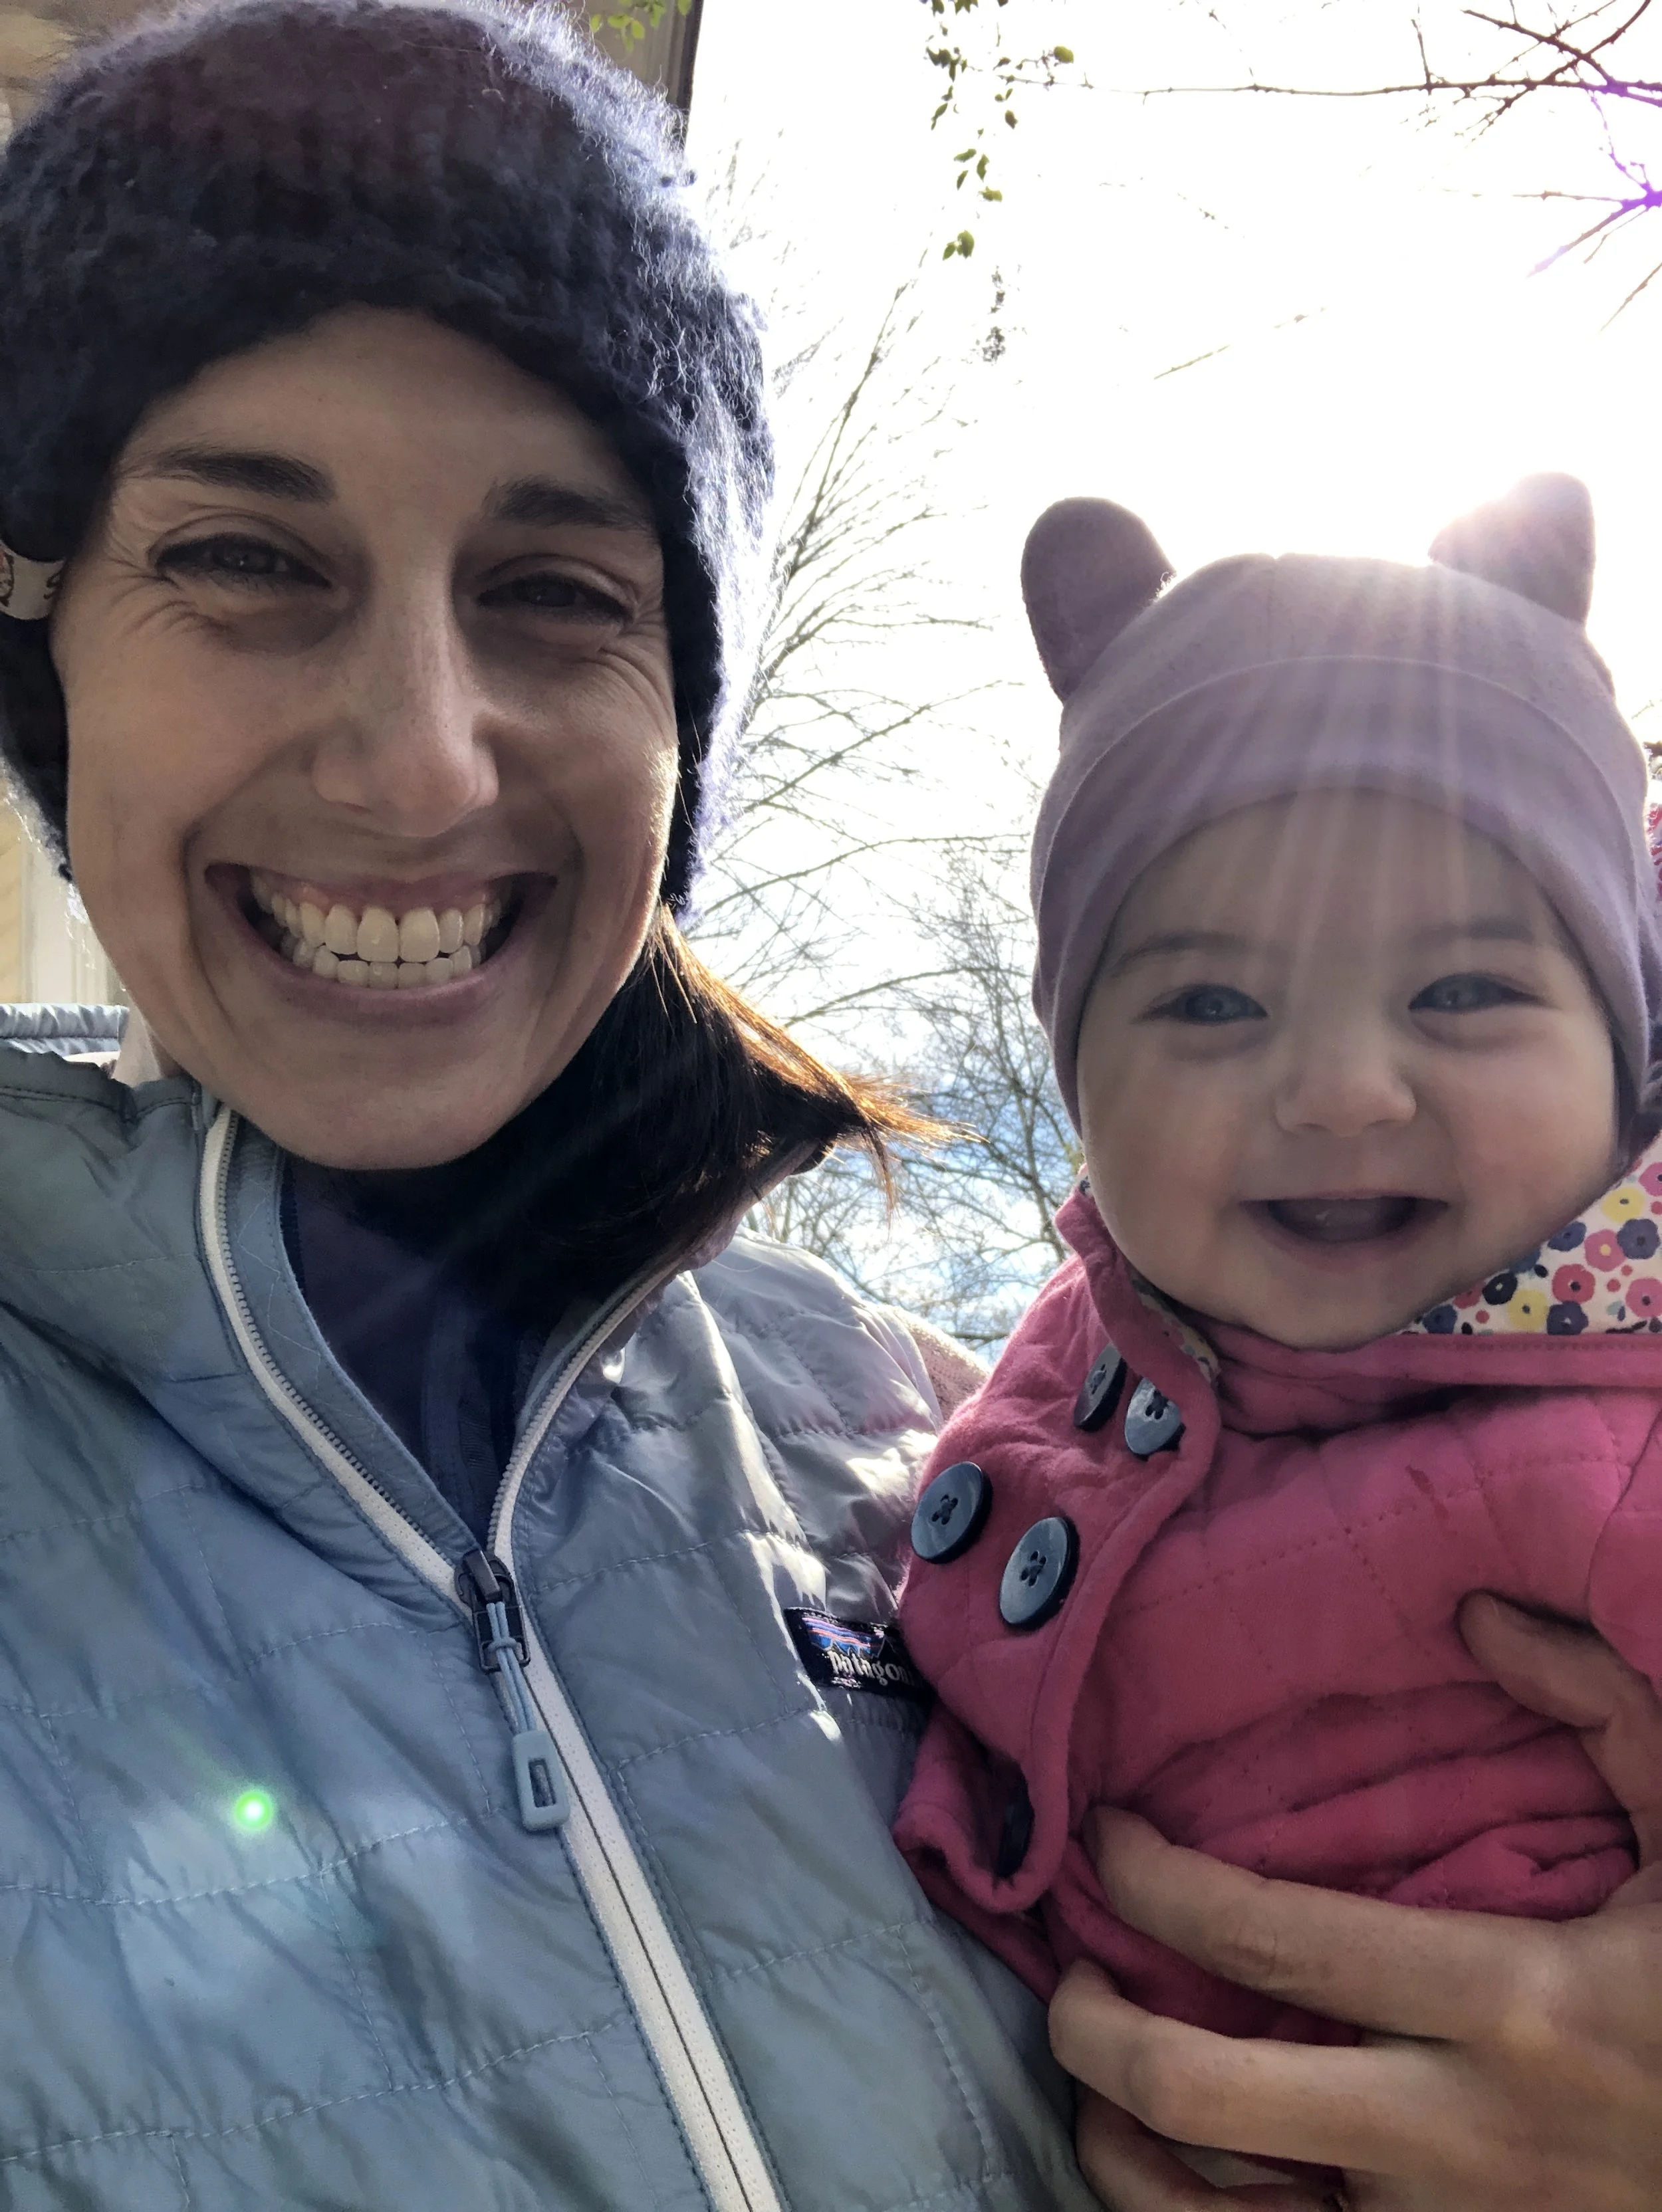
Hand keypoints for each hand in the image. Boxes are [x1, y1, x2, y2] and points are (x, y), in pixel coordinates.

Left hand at [1050, 1593, 1661, 2207]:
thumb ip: (1605, 1707)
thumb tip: (1480, 1616)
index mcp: (1511, 2007)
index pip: (1270, 1944)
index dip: (1155, 1884)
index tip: (1107, 1838)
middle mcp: (1456, 2139)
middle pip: (1202, 2098)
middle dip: (1096, 2031)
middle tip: (1071, 1974)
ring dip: (1121, 2152)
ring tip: (1096, 2082)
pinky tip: (1174, 2179)